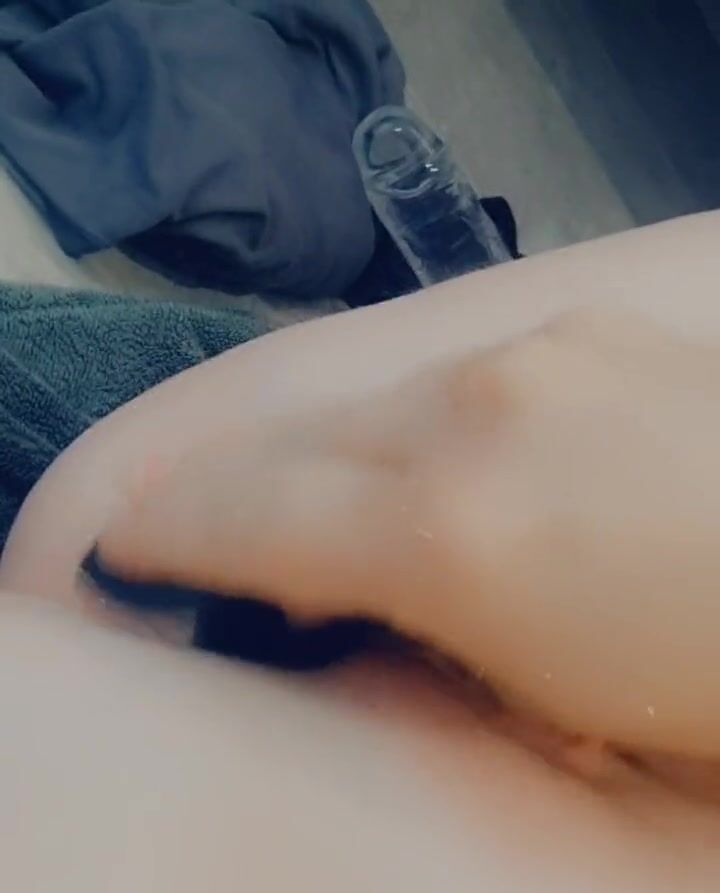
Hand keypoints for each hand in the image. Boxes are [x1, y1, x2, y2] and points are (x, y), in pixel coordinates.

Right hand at [94, 307, 719, 758]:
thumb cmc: (694, 667)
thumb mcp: (536, 686)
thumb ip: (404, 617)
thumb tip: (323, 580)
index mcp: (451, 530)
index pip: (250, 517)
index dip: (169, 531)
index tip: (128, 541)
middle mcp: (469, 413)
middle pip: (291, 441)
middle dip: (230, 489)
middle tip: (205, 527)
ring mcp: (525, 351)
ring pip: (365, 402)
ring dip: (324, 456)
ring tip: (328, 504)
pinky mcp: (573, 323)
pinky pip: (442, 376)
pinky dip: (408, 425)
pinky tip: (440, 459)